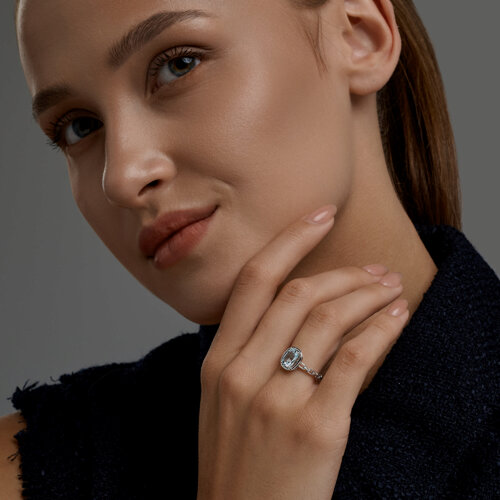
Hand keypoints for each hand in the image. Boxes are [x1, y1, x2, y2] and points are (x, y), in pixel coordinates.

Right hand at [197, 204, 408, 498]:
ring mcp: (277, 400)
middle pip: (299, 294)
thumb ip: (245, 352)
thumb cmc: (235, 462)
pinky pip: (354, 360)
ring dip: (368, 296)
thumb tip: (290, 310)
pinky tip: (396, 319)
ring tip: (390, 290)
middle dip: (344, 272)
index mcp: (216, 362)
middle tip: (374, 269)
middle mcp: (242, 373)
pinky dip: (380, 331)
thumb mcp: (221, 401)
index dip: (290, 240)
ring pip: (330, 320)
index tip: (319, 214)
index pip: (253, 280)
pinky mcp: (316, 428)